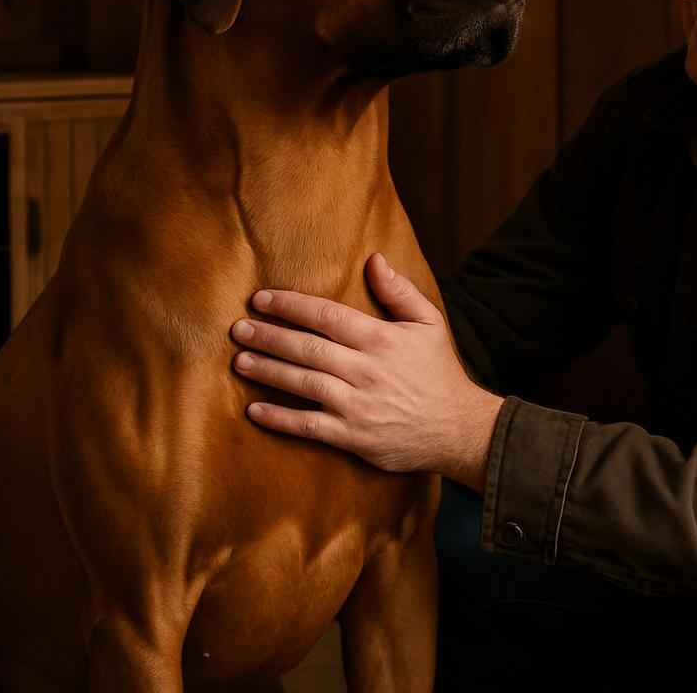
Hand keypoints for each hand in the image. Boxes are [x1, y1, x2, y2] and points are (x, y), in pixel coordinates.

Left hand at [230, 252, 502, 488]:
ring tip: (240, 360)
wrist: (458, 428)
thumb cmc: (440, 372)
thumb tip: (375, 260)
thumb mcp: (430, 323)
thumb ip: (400, 291)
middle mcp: (365, 370)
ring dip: (267, 371)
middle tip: (238, 329)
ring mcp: (357, 405)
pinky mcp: (353, 436)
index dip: (290, 305)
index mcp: (381, 338)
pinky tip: (254, 410)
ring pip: (302, 384)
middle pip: (306, 348)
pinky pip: (308, 426)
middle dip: (269, 336)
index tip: (261, 299)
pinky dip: (279, 419)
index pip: (326, 316)